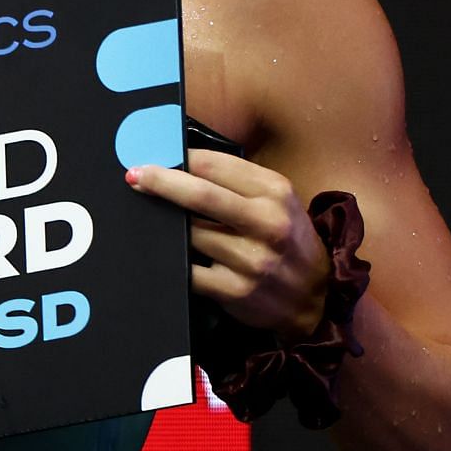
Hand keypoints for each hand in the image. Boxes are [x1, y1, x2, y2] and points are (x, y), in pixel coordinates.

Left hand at [126, 148, 332, 340]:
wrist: (316, 297)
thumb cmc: (288, 238)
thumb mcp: (277, 199)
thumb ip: (237, 180)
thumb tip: (180, 161)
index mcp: (275, 192)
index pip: (216, 165)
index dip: (180, 157)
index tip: (155, 153)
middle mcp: (267, 223)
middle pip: (200, 196)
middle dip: (161, 182)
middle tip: (134, 176)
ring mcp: (251, 260)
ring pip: (190, 233)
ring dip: (167, 224)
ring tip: (155, 217)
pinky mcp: (235, 291)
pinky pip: (189, 270)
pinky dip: (172, 259)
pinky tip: (165, 252)